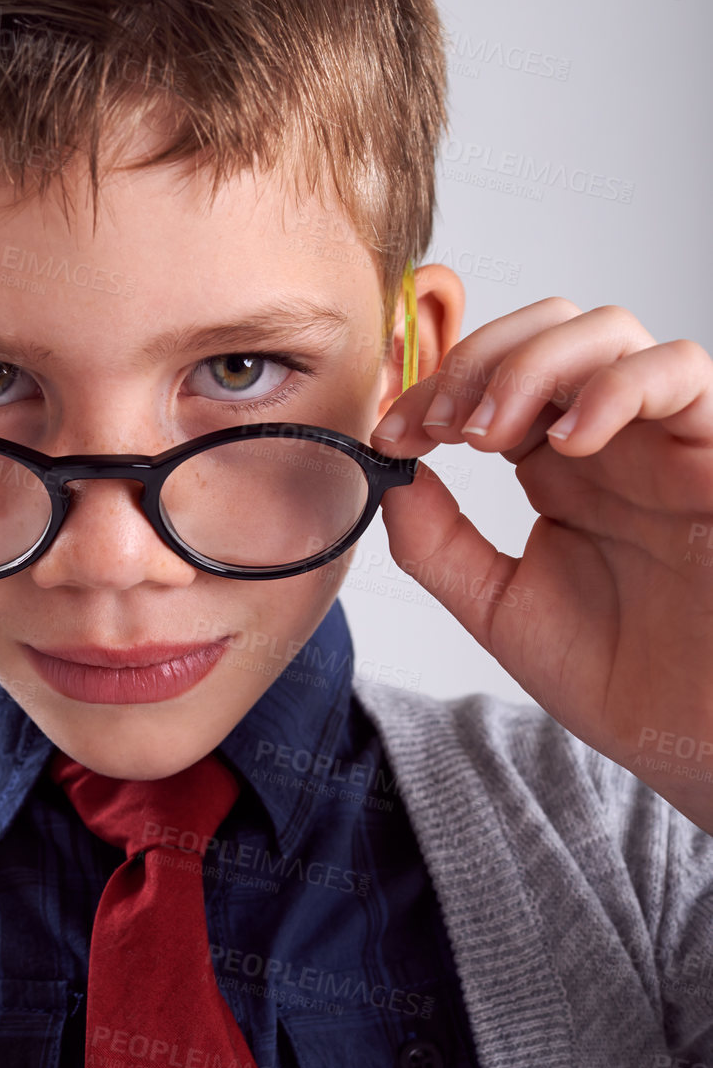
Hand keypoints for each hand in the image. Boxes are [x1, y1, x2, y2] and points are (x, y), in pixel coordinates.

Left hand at [369, 298, 712, 831]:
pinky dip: (616, 385)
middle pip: (546, 329)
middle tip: (444, 428)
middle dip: (478, 361)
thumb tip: (386, 472)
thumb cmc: (622, 680)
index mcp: (559, 467)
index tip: (391, 434)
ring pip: (609, 330)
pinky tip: (569, 442)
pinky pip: (683, 371)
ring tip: (492, 436)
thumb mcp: (500, 608)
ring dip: (533, 364)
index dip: (433, 389)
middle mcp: (613, 440)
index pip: (492, 380)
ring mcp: (666, 441)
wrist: (697, 738)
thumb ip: (438, 543)